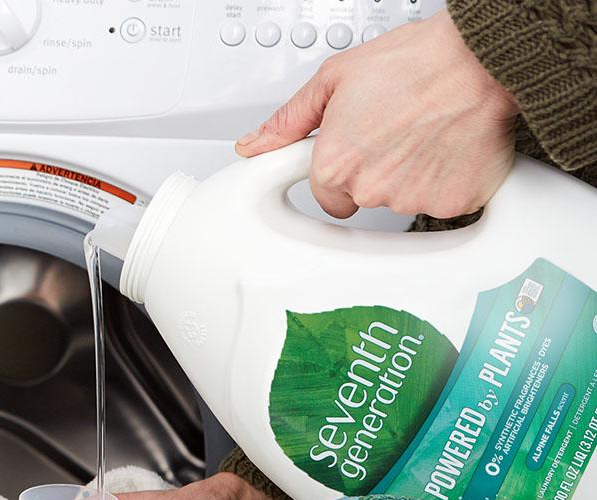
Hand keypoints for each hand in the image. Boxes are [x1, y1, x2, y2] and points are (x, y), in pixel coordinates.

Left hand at [235, 11, 519, 219]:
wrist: (480, 59)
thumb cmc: (414, 62)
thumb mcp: (335, 78)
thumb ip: (290, 120)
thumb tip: (254, 145)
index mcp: (335, 165)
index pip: (325, 195)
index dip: (342, 169)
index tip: (360, 148)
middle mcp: (370, 189)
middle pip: (363, 199)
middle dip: (376, 171)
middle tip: (397, 130)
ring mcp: (412, 200)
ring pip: (402, 201)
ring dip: (411, 176)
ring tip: (425, 131)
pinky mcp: (452, 204)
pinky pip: (442, 202)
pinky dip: (447, 181)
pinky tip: (449, 147)